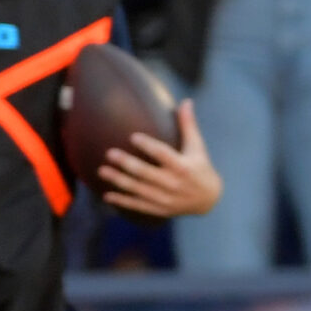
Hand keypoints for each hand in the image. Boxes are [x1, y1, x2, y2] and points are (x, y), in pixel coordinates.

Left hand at [99, 100, 222, 219]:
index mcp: (183, 167)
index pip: (163, 155)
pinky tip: (106, 195)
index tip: (133, 136)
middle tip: (109, 153)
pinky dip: (122, 201)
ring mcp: (165, 198)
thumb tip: (186, 101)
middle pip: (146, 173)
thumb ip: (188, 125)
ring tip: (102, 171)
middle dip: (127, 164)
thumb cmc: (201, 167)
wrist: (209, 200)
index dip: (148, 146)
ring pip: (138, 189)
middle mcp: (173, 183)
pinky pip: (138, 205)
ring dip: (118, 181)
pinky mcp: (159, 208)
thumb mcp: (198, 147)